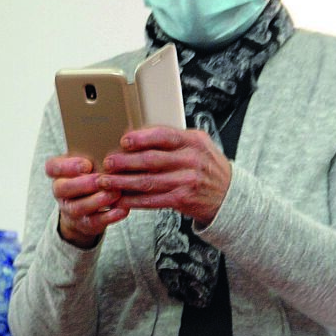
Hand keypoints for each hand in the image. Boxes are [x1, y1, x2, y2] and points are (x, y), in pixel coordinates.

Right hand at [45, 154, 127, 248]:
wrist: (89, 207)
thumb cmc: (92, 177)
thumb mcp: (88, 164)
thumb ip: (94, 155)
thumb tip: (116, 138)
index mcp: (59, 173)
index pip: (52, 167)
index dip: (67, 167)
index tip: (87, 164)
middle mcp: (60, 192)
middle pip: (63, 188)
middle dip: (83, 184)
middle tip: (102, 179)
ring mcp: (70, 210)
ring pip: (78, 207)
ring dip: (97, 200)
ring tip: (115, 193)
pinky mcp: (85, 224)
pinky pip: (95, 222)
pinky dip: (109, 216)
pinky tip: (122, 209)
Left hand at [96, 126, 230, 226]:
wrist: (228, 194)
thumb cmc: (206, 166)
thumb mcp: (198, 145)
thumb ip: (173, 139)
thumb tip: (138, 134)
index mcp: (193, 142)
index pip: (164, 136)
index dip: (142, 138)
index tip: (124, 140)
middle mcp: (191, 160)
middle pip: (152, 160)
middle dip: (125, 162)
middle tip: (108, 162)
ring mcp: (187, 181)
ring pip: (148, 182)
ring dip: (123, 182)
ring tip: (107, 181)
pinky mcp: (182, 199)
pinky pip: (152, 200)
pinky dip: (133, 201)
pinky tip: (120, 199)